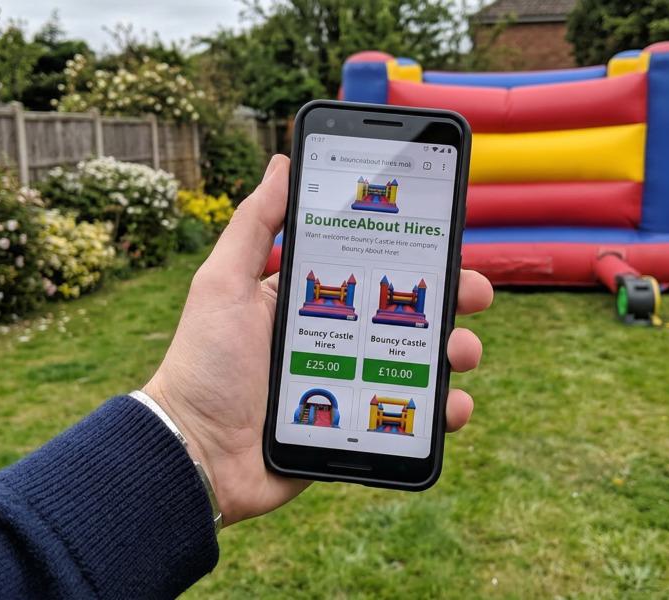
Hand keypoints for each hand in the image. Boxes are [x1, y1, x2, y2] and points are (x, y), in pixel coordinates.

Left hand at [144, 155, 492, 526]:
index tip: (448, 238)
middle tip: (472, 295)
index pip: (374, 268)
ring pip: (421, 361)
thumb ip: (254, 225)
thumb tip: (282, 164)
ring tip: (462, 352)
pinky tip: (453, 406)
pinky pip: (411, 415)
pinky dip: (442, 412)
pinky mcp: (358, 424)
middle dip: (451, 299)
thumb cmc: (204, 364)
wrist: (196, 453)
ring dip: (455, 351)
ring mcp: (352, 381)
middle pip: (409, 313)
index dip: (415, 253)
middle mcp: (339, 337)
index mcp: (312, 300)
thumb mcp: (224, 284)